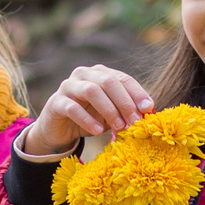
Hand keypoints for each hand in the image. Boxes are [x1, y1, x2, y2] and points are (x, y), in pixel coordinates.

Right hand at [30, 65, 153, 154]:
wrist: (60, 131)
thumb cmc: (90, 119)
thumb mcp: (112, 115)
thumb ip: (126, 112)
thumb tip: (148, 113)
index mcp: (100, 73)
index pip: (122, 78)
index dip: (137, 93)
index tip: (148, 109)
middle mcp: (84, 74)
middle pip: (108, 82)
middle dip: (125, 102)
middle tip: (134, 122)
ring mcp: (68, 86)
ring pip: (91, 91)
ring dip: (109, 110)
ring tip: (119, 127)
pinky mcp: (56, 102)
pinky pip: (73, 108)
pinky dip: (88, 120)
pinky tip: (99, 131)